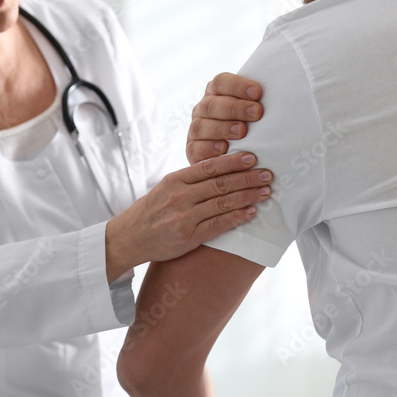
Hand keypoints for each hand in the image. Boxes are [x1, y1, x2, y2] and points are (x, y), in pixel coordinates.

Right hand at [104, 152, 271, 280]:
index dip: (233, 162)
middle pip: (220, 184)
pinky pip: (218, 225)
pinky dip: (236, 218)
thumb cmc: (151, 211)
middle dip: (246, 178)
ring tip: (265, 191)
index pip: (209, 167)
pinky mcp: (188, 237)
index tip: (252, 158)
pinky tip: (250, 212)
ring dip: (247, 196)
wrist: (129, 237)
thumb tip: (221, 170)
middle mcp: (180, 196)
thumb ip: (190, 180)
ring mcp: (184, 217)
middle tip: (268, 174)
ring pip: (222, 203)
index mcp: (174, 179)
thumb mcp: (165, 188)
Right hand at [187, 73, 263, 165]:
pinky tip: (224, 148)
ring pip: (202, 125)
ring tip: (242, 132)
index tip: (258, 93)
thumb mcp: (252, 111)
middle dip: (235, 108)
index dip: (238, 86)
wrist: (231, 156)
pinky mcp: (192, 149)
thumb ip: (257, 101)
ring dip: (223, 128)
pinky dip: (210, 148)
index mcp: (215, 94)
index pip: (221, 82)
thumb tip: (284, 90)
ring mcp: (195, 129)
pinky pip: (196, 147)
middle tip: (256, 113)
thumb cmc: (250, 128)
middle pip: (212, 104)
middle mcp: (202, 109)